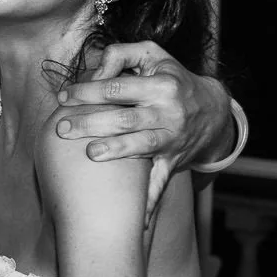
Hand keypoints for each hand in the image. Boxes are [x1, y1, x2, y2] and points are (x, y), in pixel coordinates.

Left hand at [53, 41, 229, 210]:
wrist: (212, 112)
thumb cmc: (173, 79)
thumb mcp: (153, 56)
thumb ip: (121, 54)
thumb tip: (95, 69)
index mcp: (161, 85)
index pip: (117, 87)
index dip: (87, 90)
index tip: (63, 97)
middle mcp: (168, 112)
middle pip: (125, 118)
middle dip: (91, 122)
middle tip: (63, 128)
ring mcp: (171, 139)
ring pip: (141, 146)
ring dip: (116, 151)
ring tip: (91, 154)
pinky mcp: (173, 161)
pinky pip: (160, 182)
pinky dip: (150, 201)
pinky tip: (136, 222)